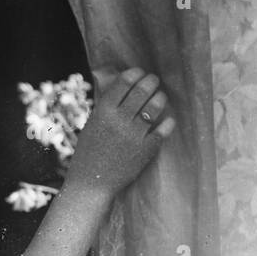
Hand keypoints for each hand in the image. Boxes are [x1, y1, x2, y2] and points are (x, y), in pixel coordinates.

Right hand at [65, 66, 175, 199]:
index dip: (135, 73)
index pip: (124, 82)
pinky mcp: (147, 149)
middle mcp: (119, 120)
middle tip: (154, 80)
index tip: (140, 72)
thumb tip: (117, 84)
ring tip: (160, 97)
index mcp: (103, 112)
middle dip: (151, 82)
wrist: (91, 184)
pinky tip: (168, 119)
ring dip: (160, 98)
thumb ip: (105, 106)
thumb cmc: (88, 153)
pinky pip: (163, 129)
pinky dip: (168, 122)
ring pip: (155, 107)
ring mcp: (134, 135)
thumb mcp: (92, 125)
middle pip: (142, 91)